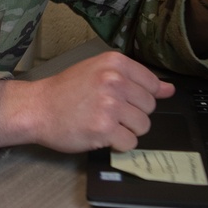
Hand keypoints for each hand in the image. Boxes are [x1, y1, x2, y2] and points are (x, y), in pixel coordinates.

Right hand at [0, 50, 174, 151]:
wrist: (37, 108)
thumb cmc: (66, 91)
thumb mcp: (99, 72)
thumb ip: (134, 79)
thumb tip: (169, 89)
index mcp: (115, 63)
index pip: (152, 84)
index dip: (139, 97)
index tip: (123, 100)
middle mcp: (114, 81)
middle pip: (149, 107)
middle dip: (132, 114)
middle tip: (108, 112)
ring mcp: (110, 105)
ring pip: (143, 126)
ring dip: (126, 130)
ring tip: (104, 123)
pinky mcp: (104, 129)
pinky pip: (130, 142)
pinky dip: (118, 144)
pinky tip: (101, 135)